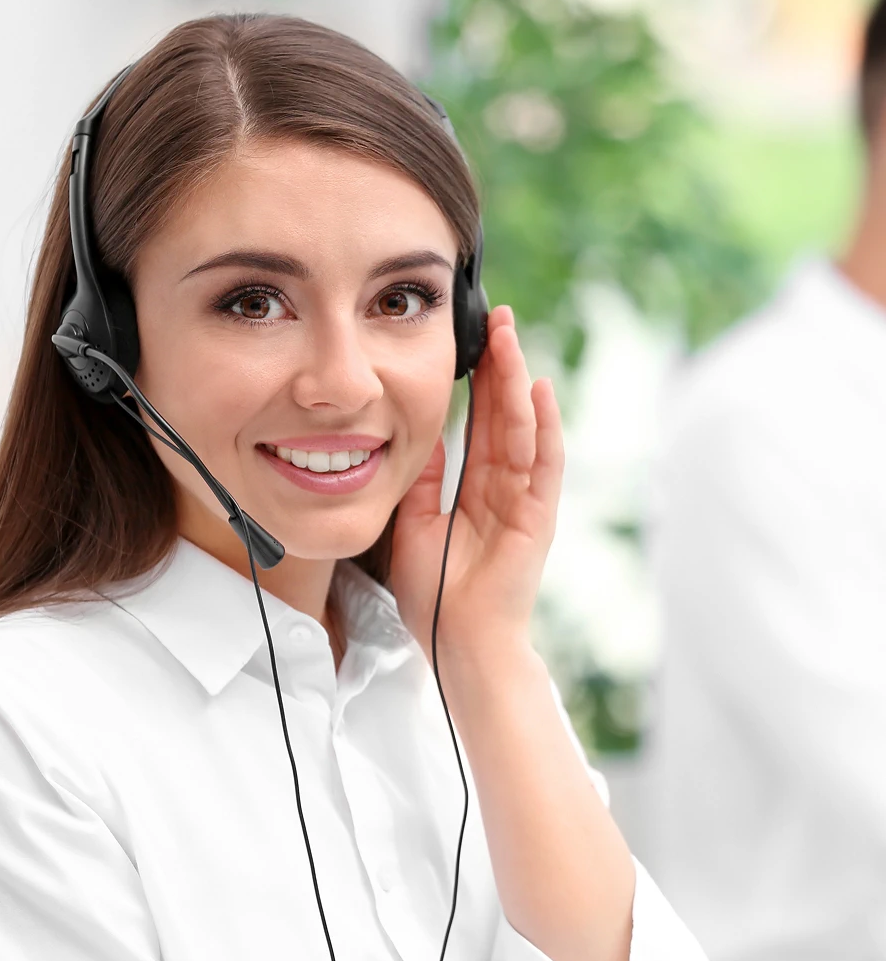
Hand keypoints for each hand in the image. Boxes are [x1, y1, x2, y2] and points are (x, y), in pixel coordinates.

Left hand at [389, 305, 563, 695]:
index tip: (471, 342)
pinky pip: (543, 464)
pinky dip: (544, 427)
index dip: (478, 383)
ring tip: (510, 336)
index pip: (480, 423)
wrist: (455, 642)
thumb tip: (417, 439)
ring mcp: (524, 499)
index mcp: (477, 488)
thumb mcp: (415, 524)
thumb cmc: (435, 595)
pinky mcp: (537, 516)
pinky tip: (538, 390)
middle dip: (501, 365)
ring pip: (524, 427)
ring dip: (517, 380)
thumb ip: (423, 482)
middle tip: (497, 318)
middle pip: (504, 414)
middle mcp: (505, 487)